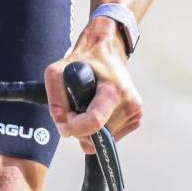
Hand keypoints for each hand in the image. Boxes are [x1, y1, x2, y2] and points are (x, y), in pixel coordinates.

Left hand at [47, 19, 141, 143]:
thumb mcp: (58, 71)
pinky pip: (112, 136)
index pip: (95, 123)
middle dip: (80, 129)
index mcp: (114, 91)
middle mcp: (129, 103)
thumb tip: (63, 125)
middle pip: (97, 135)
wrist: (107, 51)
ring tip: (89, 106)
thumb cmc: (85, 60)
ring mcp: (135, 112)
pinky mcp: (136, 117)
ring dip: (91, 129)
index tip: (67, 120)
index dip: (76, 127)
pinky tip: (100, 110)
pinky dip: (101, 128)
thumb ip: (55, 100)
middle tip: (76, 108)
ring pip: (104, 139)